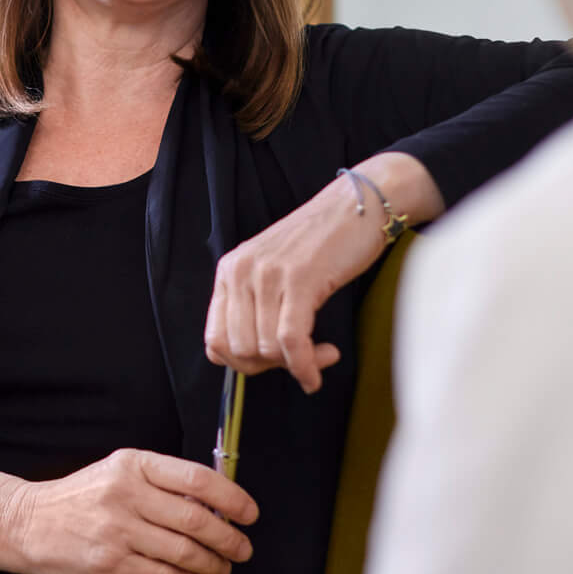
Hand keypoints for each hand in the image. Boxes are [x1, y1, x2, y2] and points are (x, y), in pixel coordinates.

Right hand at [0, 450, 257, 573]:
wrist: (25, 523)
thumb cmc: (78, 498)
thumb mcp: (117, 472)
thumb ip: (161, 482)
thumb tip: (215, 502)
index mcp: (133, 466)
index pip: (197, 479)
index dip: (232, 498)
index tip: (249, 513)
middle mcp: (126, 495)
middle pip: (197, 519)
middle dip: (229, 538)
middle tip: (242, 548)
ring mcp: (117, 532)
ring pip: (184, 552)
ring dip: (213, 564)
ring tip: (222, 566)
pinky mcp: (110, 565)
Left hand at [205, 152, 440, 393]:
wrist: (358, 206)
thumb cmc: (321, 241)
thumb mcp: (273, 270)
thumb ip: (255, 305)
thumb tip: (255, 358)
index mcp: (229, 270)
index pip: (215, 339)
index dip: (242, 363)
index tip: (270, 364)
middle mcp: (241, 271)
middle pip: (240, 350)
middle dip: (271, 366)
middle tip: (300, 359)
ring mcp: (268, 275)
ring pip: (266, 349)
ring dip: (296, 364)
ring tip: (321, 354)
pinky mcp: (299, 280)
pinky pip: (292, 341)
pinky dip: (306, 365)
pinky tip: (318, 367)